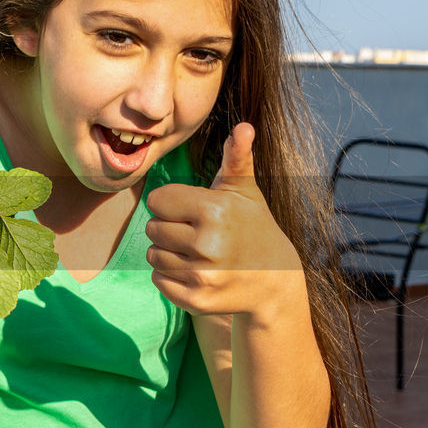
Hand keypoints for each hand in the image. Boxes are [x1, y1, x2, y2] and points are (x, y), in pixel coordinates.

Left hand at [145, 123, 303, 316]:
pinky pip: (158, 280)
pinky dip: (169, 275)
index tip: (191, 210)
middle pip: (152, 228)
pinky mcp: (195, 300)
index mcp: (213, 211)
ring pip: (153, 255)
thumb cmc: (254, 227)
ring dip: (167, 252)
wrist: (275, 281)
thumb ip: (237, 158)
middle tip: (194, 232)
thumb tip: (244, 127)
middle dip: (169, 228)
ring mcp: (201, 275)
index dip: (170, 203)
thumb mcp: (245, 192)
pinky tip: (194, 270)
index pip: (157, 201)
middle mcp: (207, 244)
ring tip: (195, 251)